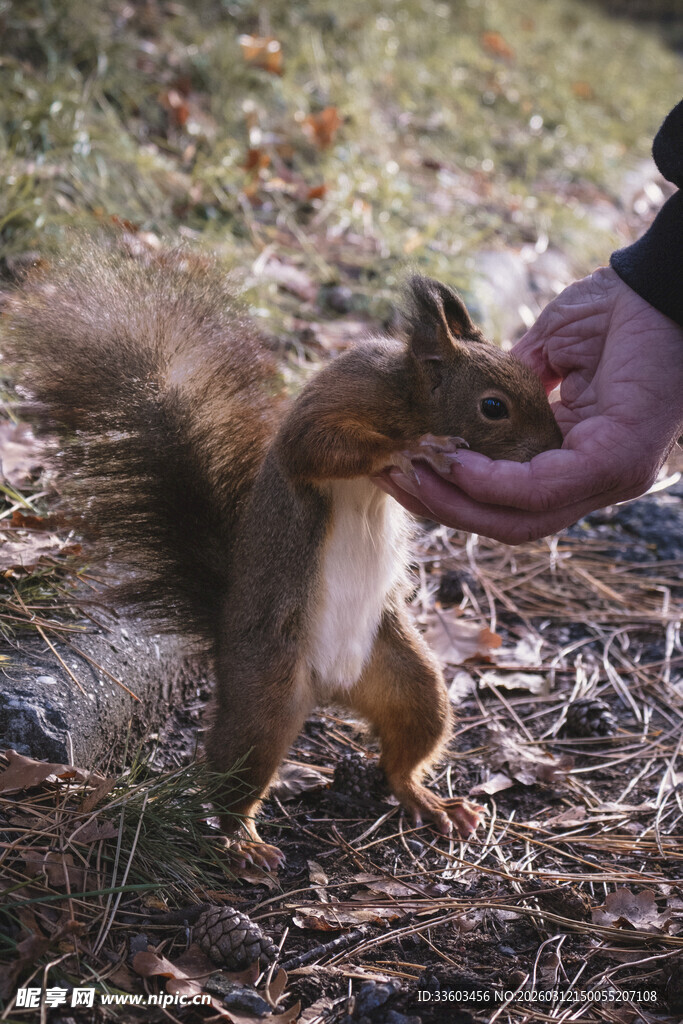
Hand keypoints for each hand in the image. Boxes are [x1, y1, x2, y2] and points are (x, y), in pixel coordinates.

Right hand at [375, 267, 682, 542]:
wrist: (662, 282)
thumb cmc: (616, 312)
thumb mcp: (544, 356)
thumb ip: (504, 391)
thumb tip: (460, 409)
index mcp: (579, 459)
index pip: (509, 501)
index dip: (452, 493)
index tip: (403, 468)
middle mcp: (593, 480)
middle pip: (508, 522)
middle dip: (443, 507)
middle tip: (392, 479)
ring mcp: (608, 478)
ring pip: (519, 520)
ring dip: (455, 502)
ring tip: (411, 474)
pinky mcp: (614, 463)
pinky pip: (539, 489)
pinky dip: (489, 482)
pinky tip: (453, 459)